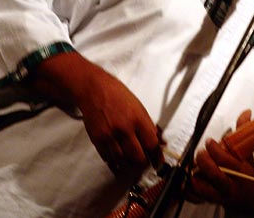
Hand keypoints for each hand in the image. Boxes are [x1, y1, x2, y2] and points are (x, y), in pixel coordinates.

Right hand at [32, 52, 163, 176]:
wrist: (94, 89)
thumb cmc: (118, 95)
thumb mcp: (139, 107)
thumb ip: (148, 126)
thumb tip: (159, 141)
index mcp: (138, 119)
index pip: (151, 144)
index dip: (156, 157)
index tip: (158, 162)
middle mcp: (124, 129)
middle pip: (137, 157)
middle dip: (143, 163)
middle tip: (144, 162)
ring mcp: (109, 135)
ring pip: (123, 160)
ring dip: (128, 164)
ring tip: (131, 161)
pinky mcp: (97, 139)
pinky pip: (108, 158)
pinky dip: (115, 161)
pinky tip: (118, 158)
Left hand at [185, 110, 253, 213]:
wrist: (250, 197)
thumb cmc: (246, 174)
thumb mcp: (248, 153)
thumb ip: (243, 132)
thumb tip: (246, 113)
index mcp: (241, 172)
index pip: (227, 161)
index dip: (216, 150)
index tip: (210, 141)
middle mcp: (229, 184)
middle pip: (214, 174)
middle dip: (204, 161)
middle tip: (200, 152)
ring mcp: (218, 194)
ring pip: (201, 188)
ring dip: (193, 175)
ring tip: (191, 166)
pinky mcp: (209, 199)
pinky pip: (194, 196)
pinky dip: (187, 188)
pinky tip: (186, 179)